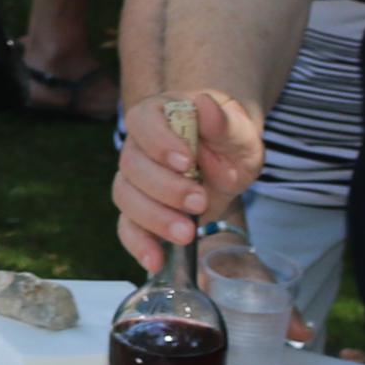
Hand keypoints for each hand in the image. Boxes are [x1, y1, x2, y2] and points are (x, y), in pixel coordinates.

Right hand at [112, 92, 264, 272]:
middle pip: (132, 165)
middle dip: (165, 188)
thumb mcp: (238, 131)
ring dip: (154, 218)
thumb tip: (204, 105)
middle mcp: (139, 146)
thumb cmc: (229, 138)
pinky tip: (156, 260)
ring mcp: (136, 180)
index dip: (158, 142)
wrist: (229, 159)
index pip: (143, 121)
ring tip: (187, 233)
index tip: (186, 161)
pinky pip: (127, 227)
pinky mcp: (140, 211)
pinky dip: (138, 245)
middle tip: (199, 201)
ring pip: (126, 197)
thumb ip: (223, 122)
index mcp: (159, 115)